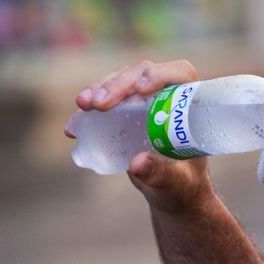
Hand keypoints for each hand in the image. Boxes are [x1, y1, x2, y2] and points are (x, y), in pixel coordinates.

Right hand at [67, 60, 213, 211]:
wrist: (171, 189)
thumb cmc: (183, 184)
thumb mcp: (175, 182)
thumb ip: (160, 174)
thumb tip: (137, 162)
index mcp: (189, 105)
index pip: (179, 74)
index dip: (160, 74)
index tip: (141, 89)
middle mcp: (167, 95)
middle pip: (143, 74)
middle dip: (119, 85)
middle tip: (98, 105)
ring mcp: (145, 100)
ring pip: (122, 80)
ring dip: (101, 88)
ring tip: (83, 105)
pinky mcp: (126, 109)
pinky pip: (108, 96)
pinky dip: (91, 103)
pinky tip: (75, 122)